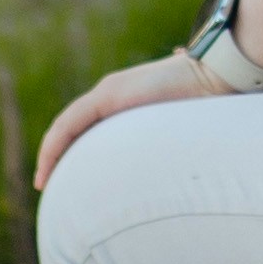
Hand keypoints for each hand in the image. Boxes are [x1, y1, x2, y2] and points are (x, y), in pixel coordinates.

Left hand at [33, 47, 212, 194]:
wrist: (219, 77)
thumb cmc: (209, 105)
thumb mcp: (180, 128)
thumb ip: (169, 135)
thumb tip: (182, 158)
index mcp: (127, 101)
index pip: (88, 127)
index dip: (71, 151)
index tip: (63, 177)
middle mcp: (112, 94)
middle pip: (74, 128)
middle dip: (58, 157)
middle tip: (47, 186)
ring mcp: (109, 93)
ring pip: (67, 126)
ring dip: (51, 154)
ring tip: (43, 181)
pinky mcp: (109, 95)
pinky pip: (70, 123)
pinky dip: (54, 145)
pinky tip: (48, 166)